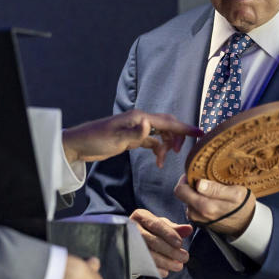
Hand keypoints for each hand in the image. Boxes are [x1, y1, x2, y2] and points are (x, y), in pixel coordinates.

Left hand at [62, 109, 201, 167]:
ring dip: (166, 146)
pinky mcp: (132, 138)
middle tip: (182, 152)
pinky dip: (157, 149)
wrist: (78, 145)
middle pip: (167, 125)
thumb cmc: (96, 139)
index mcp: (139, 118)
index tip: (200, 133)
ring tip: (165, 160)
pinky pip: (151, 141)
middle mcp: (140, 120)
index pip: (167, 121)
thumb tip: (148, 124)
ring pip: (160, 134)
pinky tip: (158, 161)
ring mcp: (136, 129)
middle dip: (177, 137)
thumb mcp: (115, 139)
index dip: (184, 127)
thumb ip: (134, 133)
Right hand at [129, 208, 191, 276]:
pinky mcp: (128, 255)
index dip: (168, 234)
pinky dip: (155, 269)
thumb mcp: (162, 226)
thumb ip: (175, 228)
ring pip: (147, 254)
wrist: (134, 241)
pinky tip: (166, 272)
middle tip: (185, 257)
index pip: (156, 224)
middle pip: (152, 240)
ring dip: (165, 261)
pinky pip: (142, 264)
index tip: (180, 243)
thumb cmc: (151, 230)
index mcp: (141, 216)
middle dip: (170, 250)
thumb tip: (189, 229)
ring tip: (178, 266)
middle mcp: (132, 228)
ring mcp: (128, 242)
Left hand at [173, 175, 254, 237]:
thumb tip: (198, 184)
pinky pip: (193, 207)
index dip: (185, 179)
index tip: (195, 174)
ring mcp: (197, 219)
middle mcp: (197, 214)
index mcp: (204, 206)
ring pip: (187, 200)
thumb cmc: (243, 207)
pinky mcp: (200, 221)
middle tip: (204, 181)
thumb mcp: (236, 193)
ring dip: (195, 193)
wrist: (248, 225)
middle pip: (182, 195)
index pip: (180, 190)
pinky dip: (198, 201)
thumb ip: (215, 189)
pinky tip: (211, 199)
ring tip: (210, 190)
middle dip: (190, 186)